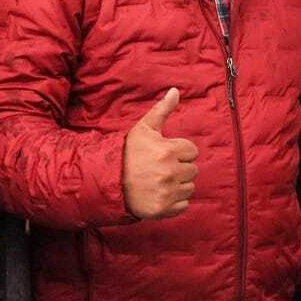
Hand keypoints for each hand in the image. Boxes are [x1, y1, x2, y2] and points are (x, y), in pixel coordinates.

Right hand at [121, 88, 198, 219]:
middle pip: (192, 170)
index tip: (164, 153)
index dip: (179, 151)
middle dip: (179, 168)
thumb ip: (162, 110)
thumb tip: (176, 91)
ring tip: (159, 181)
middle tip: (160, 168)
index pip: (192, 151)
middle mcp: (169, 172)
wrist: (108, 181)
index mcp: (167, 151)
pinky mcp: (163, 209)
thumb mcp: (144, 128)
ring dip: (178, 185)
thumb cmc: (128, 152)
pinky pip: (183, 205)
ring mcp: (167, 192)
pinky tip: (159, 194)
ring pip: (189, 187)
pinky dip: (174, 202)